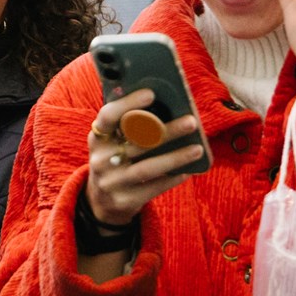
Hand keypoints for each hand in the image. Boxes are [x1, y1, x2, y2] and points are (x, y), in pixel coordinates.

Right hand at [84, 89, 203, 229]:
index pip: (108, 116)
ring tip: (198, 149)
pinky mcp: (124, 200)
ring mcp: (112, 182)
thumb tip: (165, 106)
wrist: (101, 201)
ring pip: (148, 167)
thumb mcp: (112, 143)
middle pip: (136, 141)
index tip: (151, 94)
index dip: (127, 104)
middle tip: (192, 121)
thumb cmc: (115, 160)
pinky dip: (172, 178)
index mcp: (98, 138)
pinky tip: (188, 170)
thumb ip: (129, 127)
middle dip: (166, 131)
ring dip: (176, 157)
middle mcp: (101, 159)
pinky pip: (153, 187)